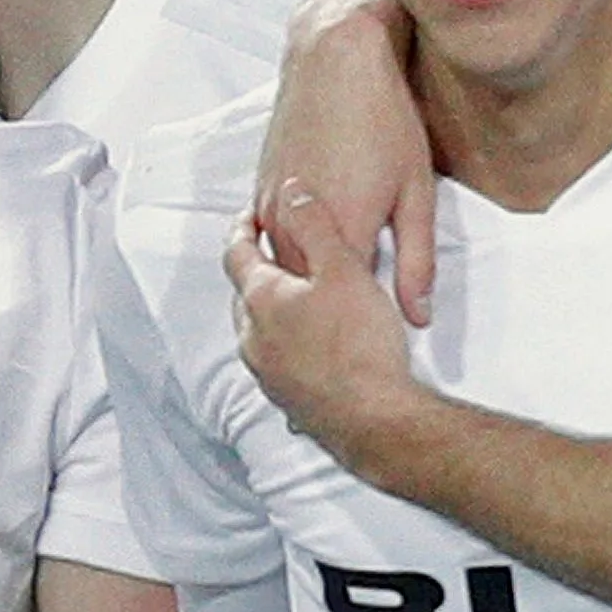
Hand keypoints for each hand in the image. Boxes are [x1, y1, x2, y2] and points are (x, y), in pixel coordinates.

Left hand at [228, 180, 432, 465]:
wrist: (375, 421)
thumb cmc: (360, 345)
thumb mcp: (344, 269)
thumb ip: (315, 226)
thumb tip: (291, 190)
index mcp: (261, 300)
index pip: (236, 253)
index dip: (241, 228)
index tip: (249, 214)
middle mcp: (253, 338)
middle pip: (245, 294)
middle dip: (257, 270)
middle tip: (277, 253)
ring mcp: (267, 374)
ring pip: (260, 331)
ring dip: (274, 311)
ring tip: (301, 299)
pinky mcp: (287, 400)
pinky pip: (279, 362)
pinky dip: (289, 345)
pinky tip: (314, 347)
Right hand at [261, 0, 437, 326]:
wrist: (335, 59)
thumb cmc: (384, 119)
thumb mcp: (417, 192)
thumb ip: (417, 260)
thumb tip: (418, 315)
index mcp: (339, 236)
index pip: (345, 311)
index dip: (363, 330)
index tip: (379, 346)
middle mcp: (294, 228)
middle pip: (305, 297)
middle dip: (326, 318)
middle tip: (350, 339)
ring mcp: (270, 209)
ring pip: (279, 272)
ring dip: (300, 289)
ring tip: (324, 308)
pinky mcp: (260, 190)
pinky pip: (266, 242)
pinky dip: (284, 258)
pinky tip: (304, 261)